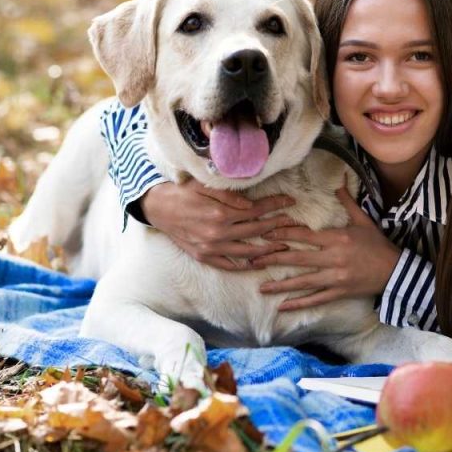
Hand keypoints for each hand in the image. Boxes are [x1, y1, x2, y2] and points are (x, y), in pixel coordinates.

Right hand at [139, 180, 295, 270]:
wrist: (157, 208)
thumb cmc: (182, 192)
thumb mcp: (204, 186)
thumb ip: (230, 196)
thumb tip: (252, 205)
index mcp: (220, 213)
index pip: (257, 210)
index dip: (276, 205)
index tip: (290, 201)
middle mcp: (218, 233)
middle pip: (256, 231)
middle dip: (278, 225)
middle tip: (294, 223)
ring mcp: (211, 248)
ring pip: (247, 251)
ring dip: (268, 249)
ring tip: (284, 246)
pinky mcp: (204, 256)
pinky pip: (229, 265)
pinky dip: (245, 265)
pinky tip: (259, 263)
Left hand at [253, 184, 400, 310]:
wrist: (395, 271)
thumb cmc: (378, 244)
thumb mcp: (364, 220)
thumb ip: (348, 202)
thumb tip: (339, 181)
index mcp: (337, 238)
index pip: (305, 237)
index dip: (283, 235)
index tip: (265, 235)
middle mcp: (333, 259)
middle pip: (298, 259)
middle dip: (273, 259)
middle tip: (253, 260)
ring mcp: (335, 278)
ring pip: (303, 282)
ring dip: (280, 285)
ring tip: (261, 288)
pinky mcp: (339, 292)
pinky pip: (316, 299)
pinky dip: (299, 304)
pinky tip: (282, 307)